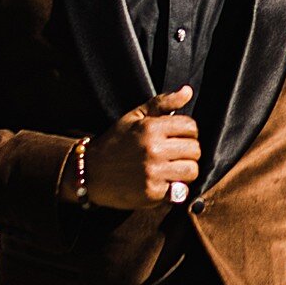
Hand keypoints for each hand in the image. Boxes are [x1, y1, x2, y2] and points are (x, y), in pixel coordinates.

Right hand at [84, 88, 203, 208]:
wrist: (90, 172)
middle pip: (195, 150)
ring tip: (172, 169)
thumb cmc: (114, 142)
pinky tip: (163, 182)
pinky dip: (175, 188)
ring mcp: (154, 173)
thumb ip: (162, 103)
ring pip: (191, 171)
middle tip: (174, 154)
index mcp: (151, 128)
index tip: (177, 137)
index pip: (191, 127)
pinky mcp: (152, 193)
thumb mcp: (134, 117)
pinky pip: (181, 190)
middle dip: (187, 151)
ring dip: (185, 170)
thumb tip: (187, 91)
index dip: (187, 132)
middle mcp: (154, 149)